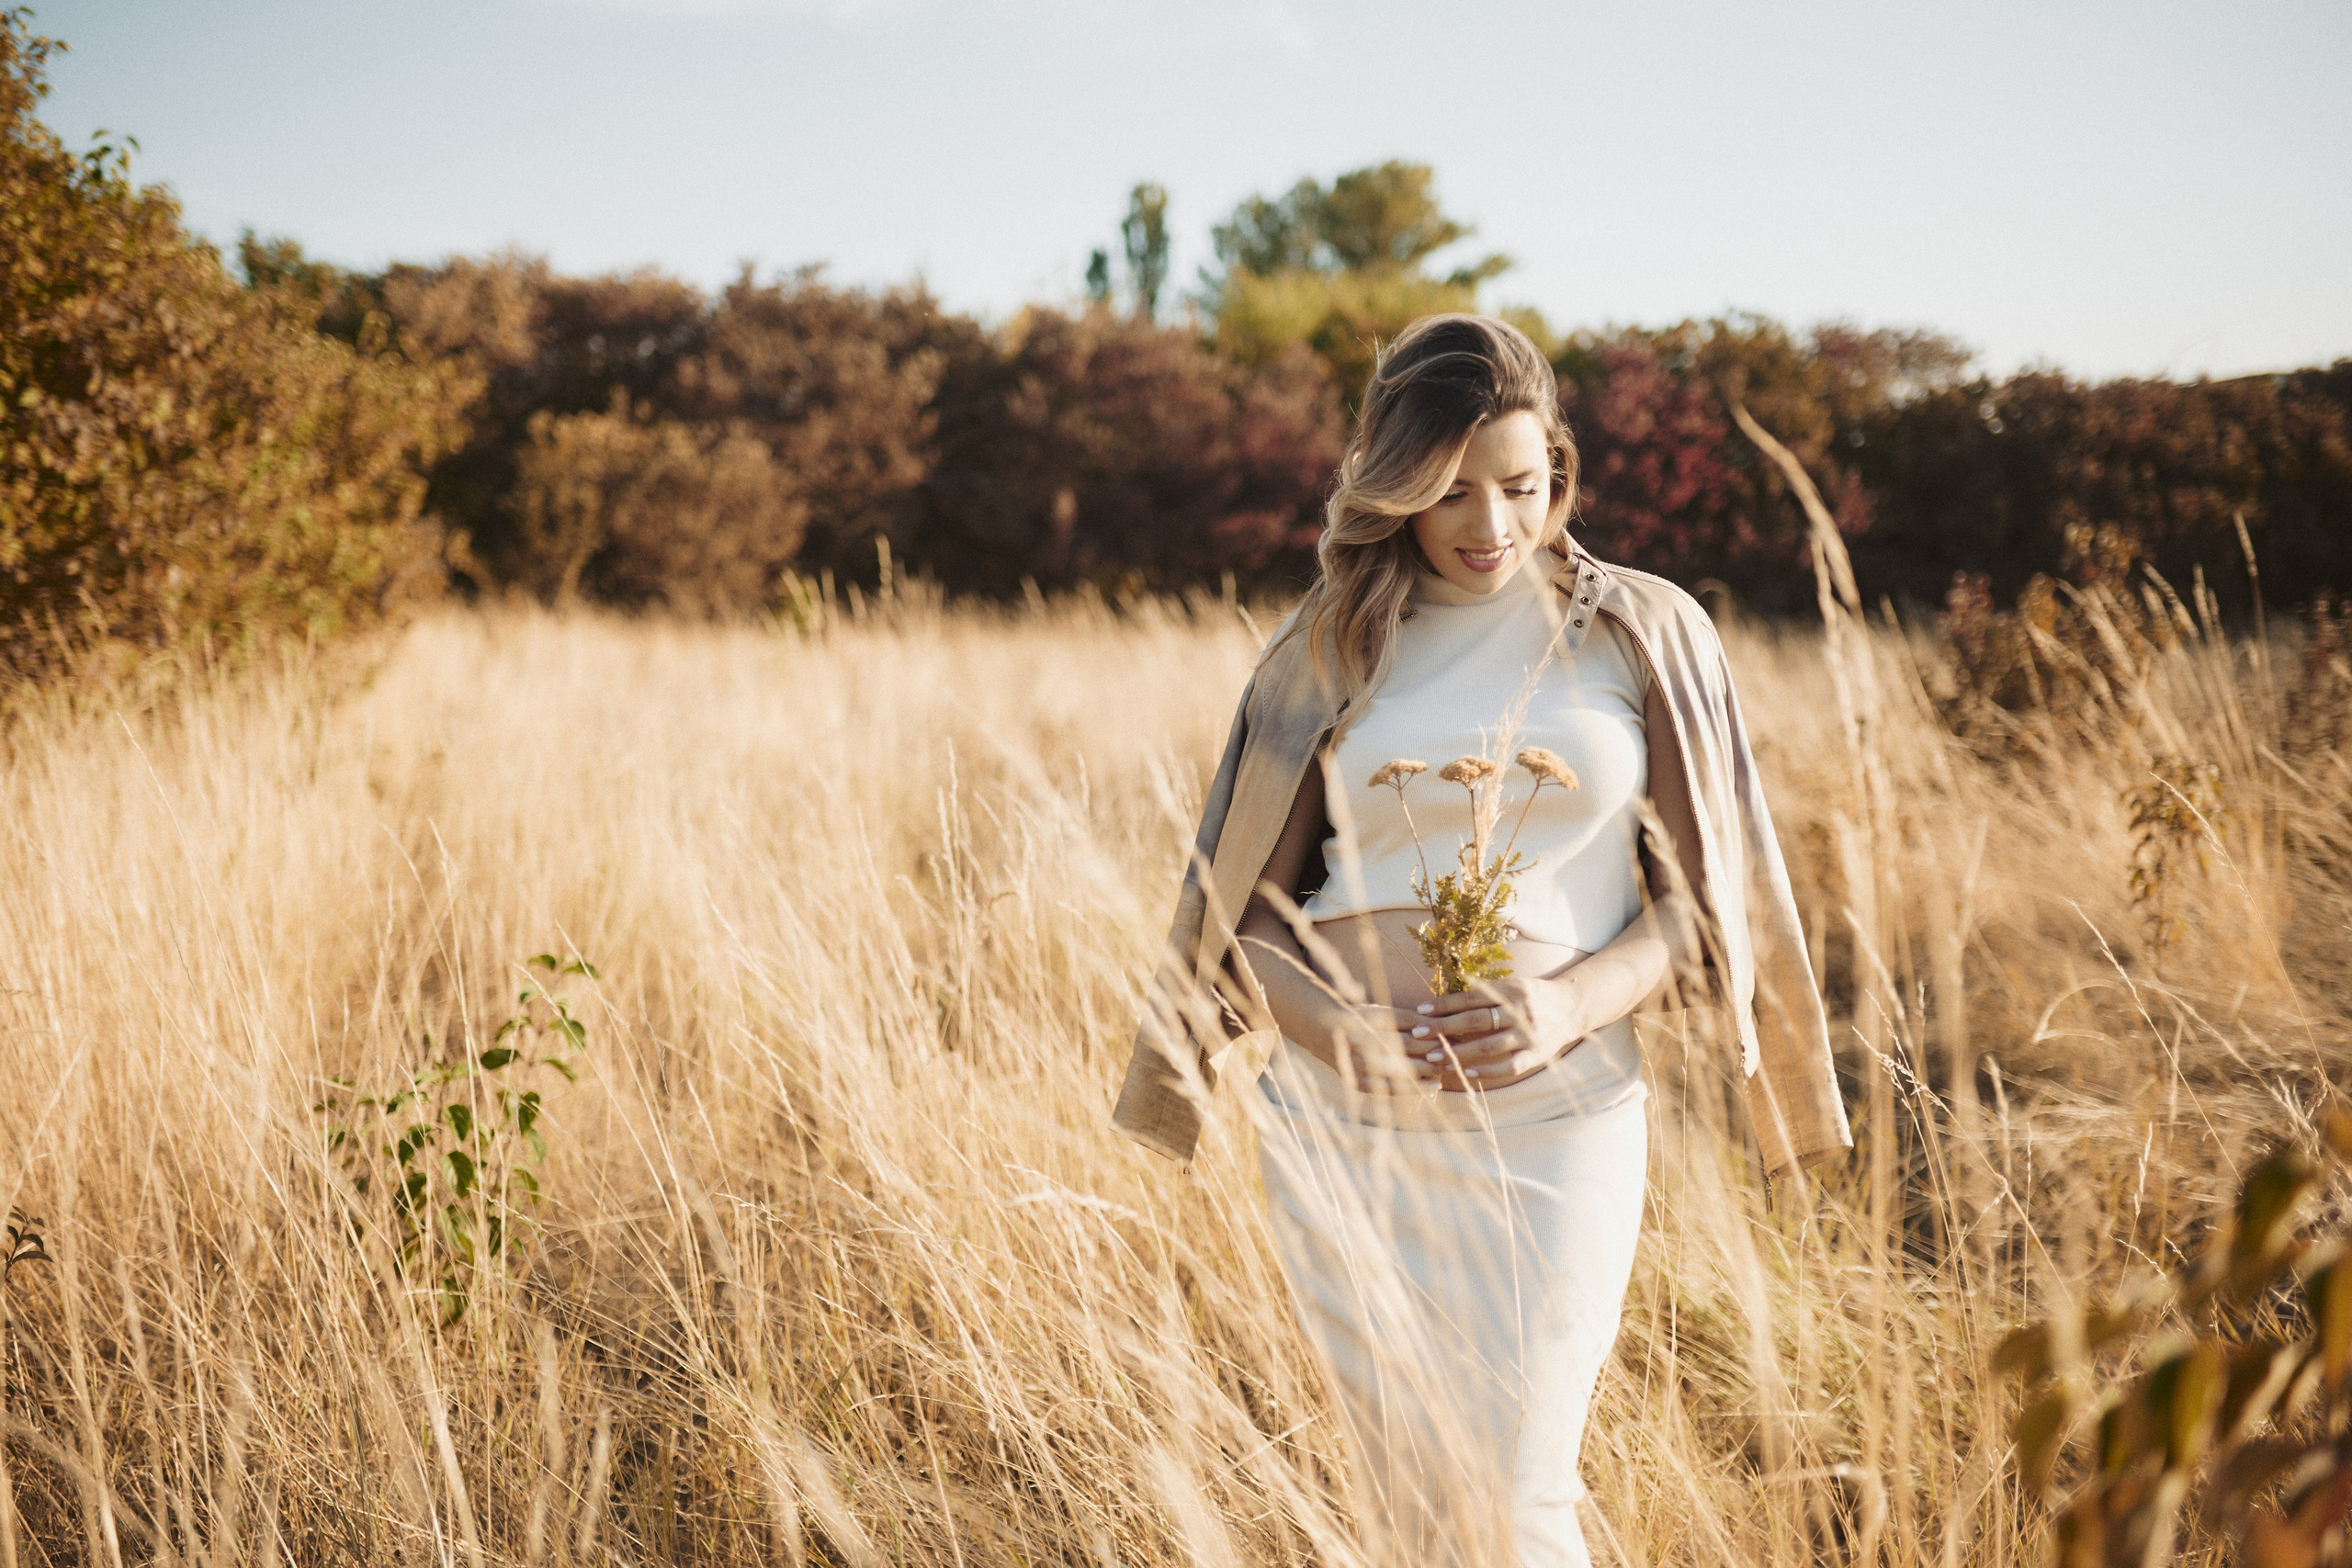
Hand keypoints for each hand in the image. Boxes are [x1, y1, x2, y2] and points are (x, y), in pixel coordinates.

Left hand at [1404, 972, 1592, 1092]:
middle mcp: (1521, 1011)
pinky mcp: (1537, 1054)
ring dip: (1459, 1052)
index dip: (1445, 1004)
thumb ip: (1485, 993)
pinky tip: (1467, 1072)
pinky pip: (1510, 1065)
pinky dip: (1488, 1070)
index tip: (1420, 1010)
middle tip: (1417, 1034)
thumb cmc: (1532, 996)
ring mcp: (1529, 1034)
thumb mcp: (1512, 985)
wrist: (1573, 1006)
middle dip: (1444, 1028)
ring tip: (1433, 1056)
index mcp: (1512, 990)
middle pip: (1476, 1020)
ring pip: (1489, 1045)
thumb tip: (1445, 1001)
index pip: (1472, 997)